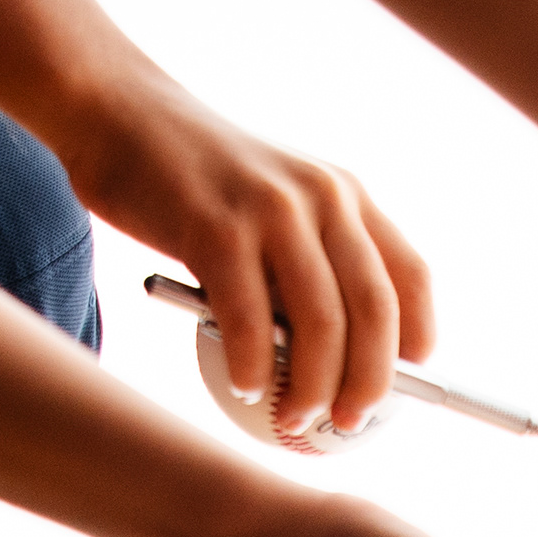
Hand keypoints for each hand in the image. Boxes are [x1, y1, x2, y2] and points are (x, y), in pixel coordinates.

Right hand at [86, 81, 434, 440]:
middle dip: (372, 383)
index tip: (409, 387)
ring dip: (312, 389)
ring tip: (294, 420)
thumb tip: (335, 357)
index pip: (410, 276)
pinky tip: (246, 389)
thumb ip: (308, 259)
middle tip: (351, 424)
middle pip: (374, 310)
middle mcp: (322, 196)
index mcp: (346, 193)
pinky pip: (249, 320)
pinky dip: (253, 367)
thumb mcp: (273, 202)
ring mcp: (271, 210)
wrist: (119, 112)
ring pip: (319, 324)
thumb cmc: (194, 179)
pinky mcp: (215, 228)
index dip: (419, 339)